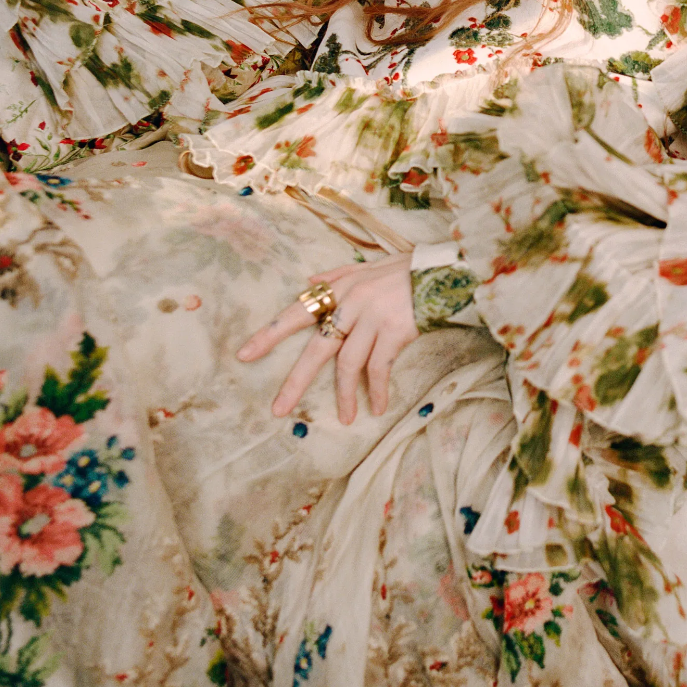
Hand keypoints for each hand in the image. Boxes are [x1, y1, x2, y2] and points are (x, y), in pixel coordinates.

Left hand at [237, 254, 417, 424]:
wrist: (442, 272)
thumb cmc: (403, 271)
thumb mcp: (366, 267)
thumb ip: (336, 276)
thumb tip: (308, 280)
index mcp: (339, 289)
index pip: (296, 312)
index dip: (270, 334)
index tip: (244, 355)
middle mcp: (350, 303)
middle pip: (316, 348)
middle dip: (295, 380)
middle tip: (278, 409)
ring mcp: (372, 317)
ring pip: (347, 364)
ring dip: (344, 395)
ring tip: (346, 419)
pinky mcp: (394, 331)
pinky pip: (378, 368)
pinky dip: (376, 390)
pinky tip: (375, 407)